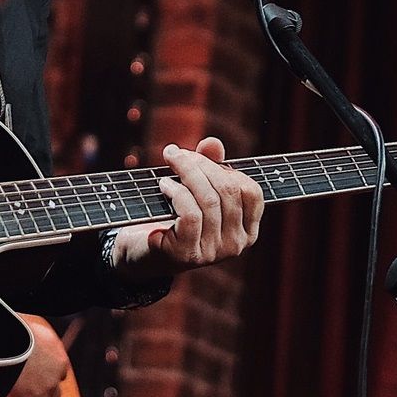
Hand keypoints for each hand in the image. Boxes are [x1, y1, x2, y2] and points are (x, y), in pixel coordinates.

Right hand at [5, 314, 70, 396]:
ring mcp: (42, 393)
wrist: (10, 345)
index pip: (61, 374)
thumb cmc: (22, 333)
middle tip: (33, 392)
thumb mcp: (39, 332)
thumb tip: (39, 339)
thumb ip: (43, 341)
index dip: (50, 376)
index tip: (41, 376)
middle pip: (55, 395)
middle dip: (46, 395)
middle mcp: (54, 379)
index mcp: (60, 361)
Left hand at [110, 138, 264, 279]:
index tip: (200, 157)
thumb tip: (212, 143)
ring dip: (186, 174)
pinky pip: (191, 214)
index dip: (226, 169)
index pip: (252, 192)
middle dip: (200, 165)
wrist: (145, 252)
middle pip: (228, 191)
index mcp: (247, 230)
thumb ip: (210, 166)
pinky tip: (164, 185)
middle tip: (176, 153)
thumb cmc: (175, 217)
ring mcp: (215, 253)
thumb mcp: (196, 191)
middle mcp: (236, 245)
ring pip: (209, 200)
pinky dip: (176, 193)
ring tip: (168, 166)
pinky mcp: (190, 254)